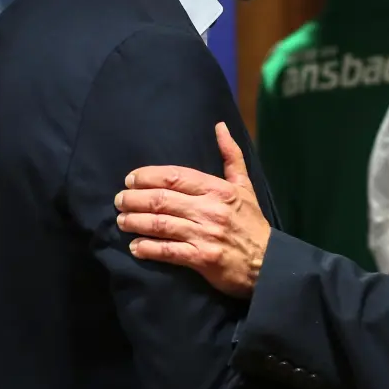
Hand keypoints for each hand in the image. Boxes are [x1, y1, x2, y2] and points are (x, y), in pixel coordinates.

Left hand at [115, 123, 269, 297]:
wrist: (269, 262)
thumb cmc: (252, 223)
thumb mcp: (245, 186)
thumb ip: (231, 156)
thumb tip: (220, 126)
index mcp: (218, 189)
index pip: (174, 176)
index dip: (147, 176)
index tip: (130, 179)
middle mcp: (210, 209)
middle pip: (161, 199)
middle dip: (134, 199)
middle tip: (119, 201)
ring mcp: (205, 234)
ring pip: (160, 224)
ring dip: (135, 222)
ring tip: (121, 221)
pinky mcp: (202, 258)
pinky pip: (168, 251)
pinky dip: (148, 248)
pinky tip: (135, 247)